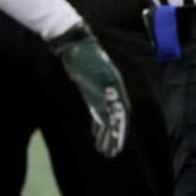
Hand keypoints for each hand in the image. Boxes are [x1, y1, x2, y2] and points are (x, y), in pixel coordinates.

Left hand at [49, 25, 129, 157]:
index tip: (117, 145)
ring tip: (104, 150)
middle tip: (111, 153)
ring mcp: (101, 93)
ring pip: (106, 118)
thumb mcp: (95, 69)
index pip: (120, 114)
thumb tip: (109, 104)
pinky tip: (96, 135)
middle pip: (115, 118)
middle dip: (114, 136)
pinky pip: (97, 112)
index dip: (120, 130)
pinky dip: (98, 124)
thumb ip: (103, 86)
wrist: (74, 42)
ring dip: (106, 134)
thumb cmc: (84, 54)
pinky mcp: (91, 93)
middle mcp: (111, 92)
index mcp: (114, 87)